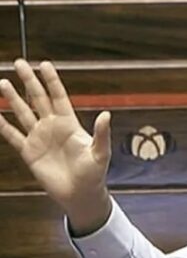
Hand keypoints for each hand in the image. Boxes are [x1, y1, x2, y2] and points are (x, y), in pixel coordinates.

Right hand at [0, 59, 111, 232]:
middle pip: (38, 99)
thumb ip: (101, 134)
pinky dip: (2, 125)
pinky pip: (12, 136)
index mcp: (70, 124)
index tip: (44, 64)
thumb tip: (106, 115)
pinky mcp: (29, 152)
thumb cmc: (94, 174)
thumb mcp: (100, 153)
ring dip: (13, 98)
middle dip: (28, 81)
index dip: (51, 80)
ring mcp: (39, 138)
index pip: (58, 96)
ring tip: (2, 82)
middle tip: (18, 63)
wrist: (80, 194)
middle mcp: (52, 127)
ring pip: (23, 113)